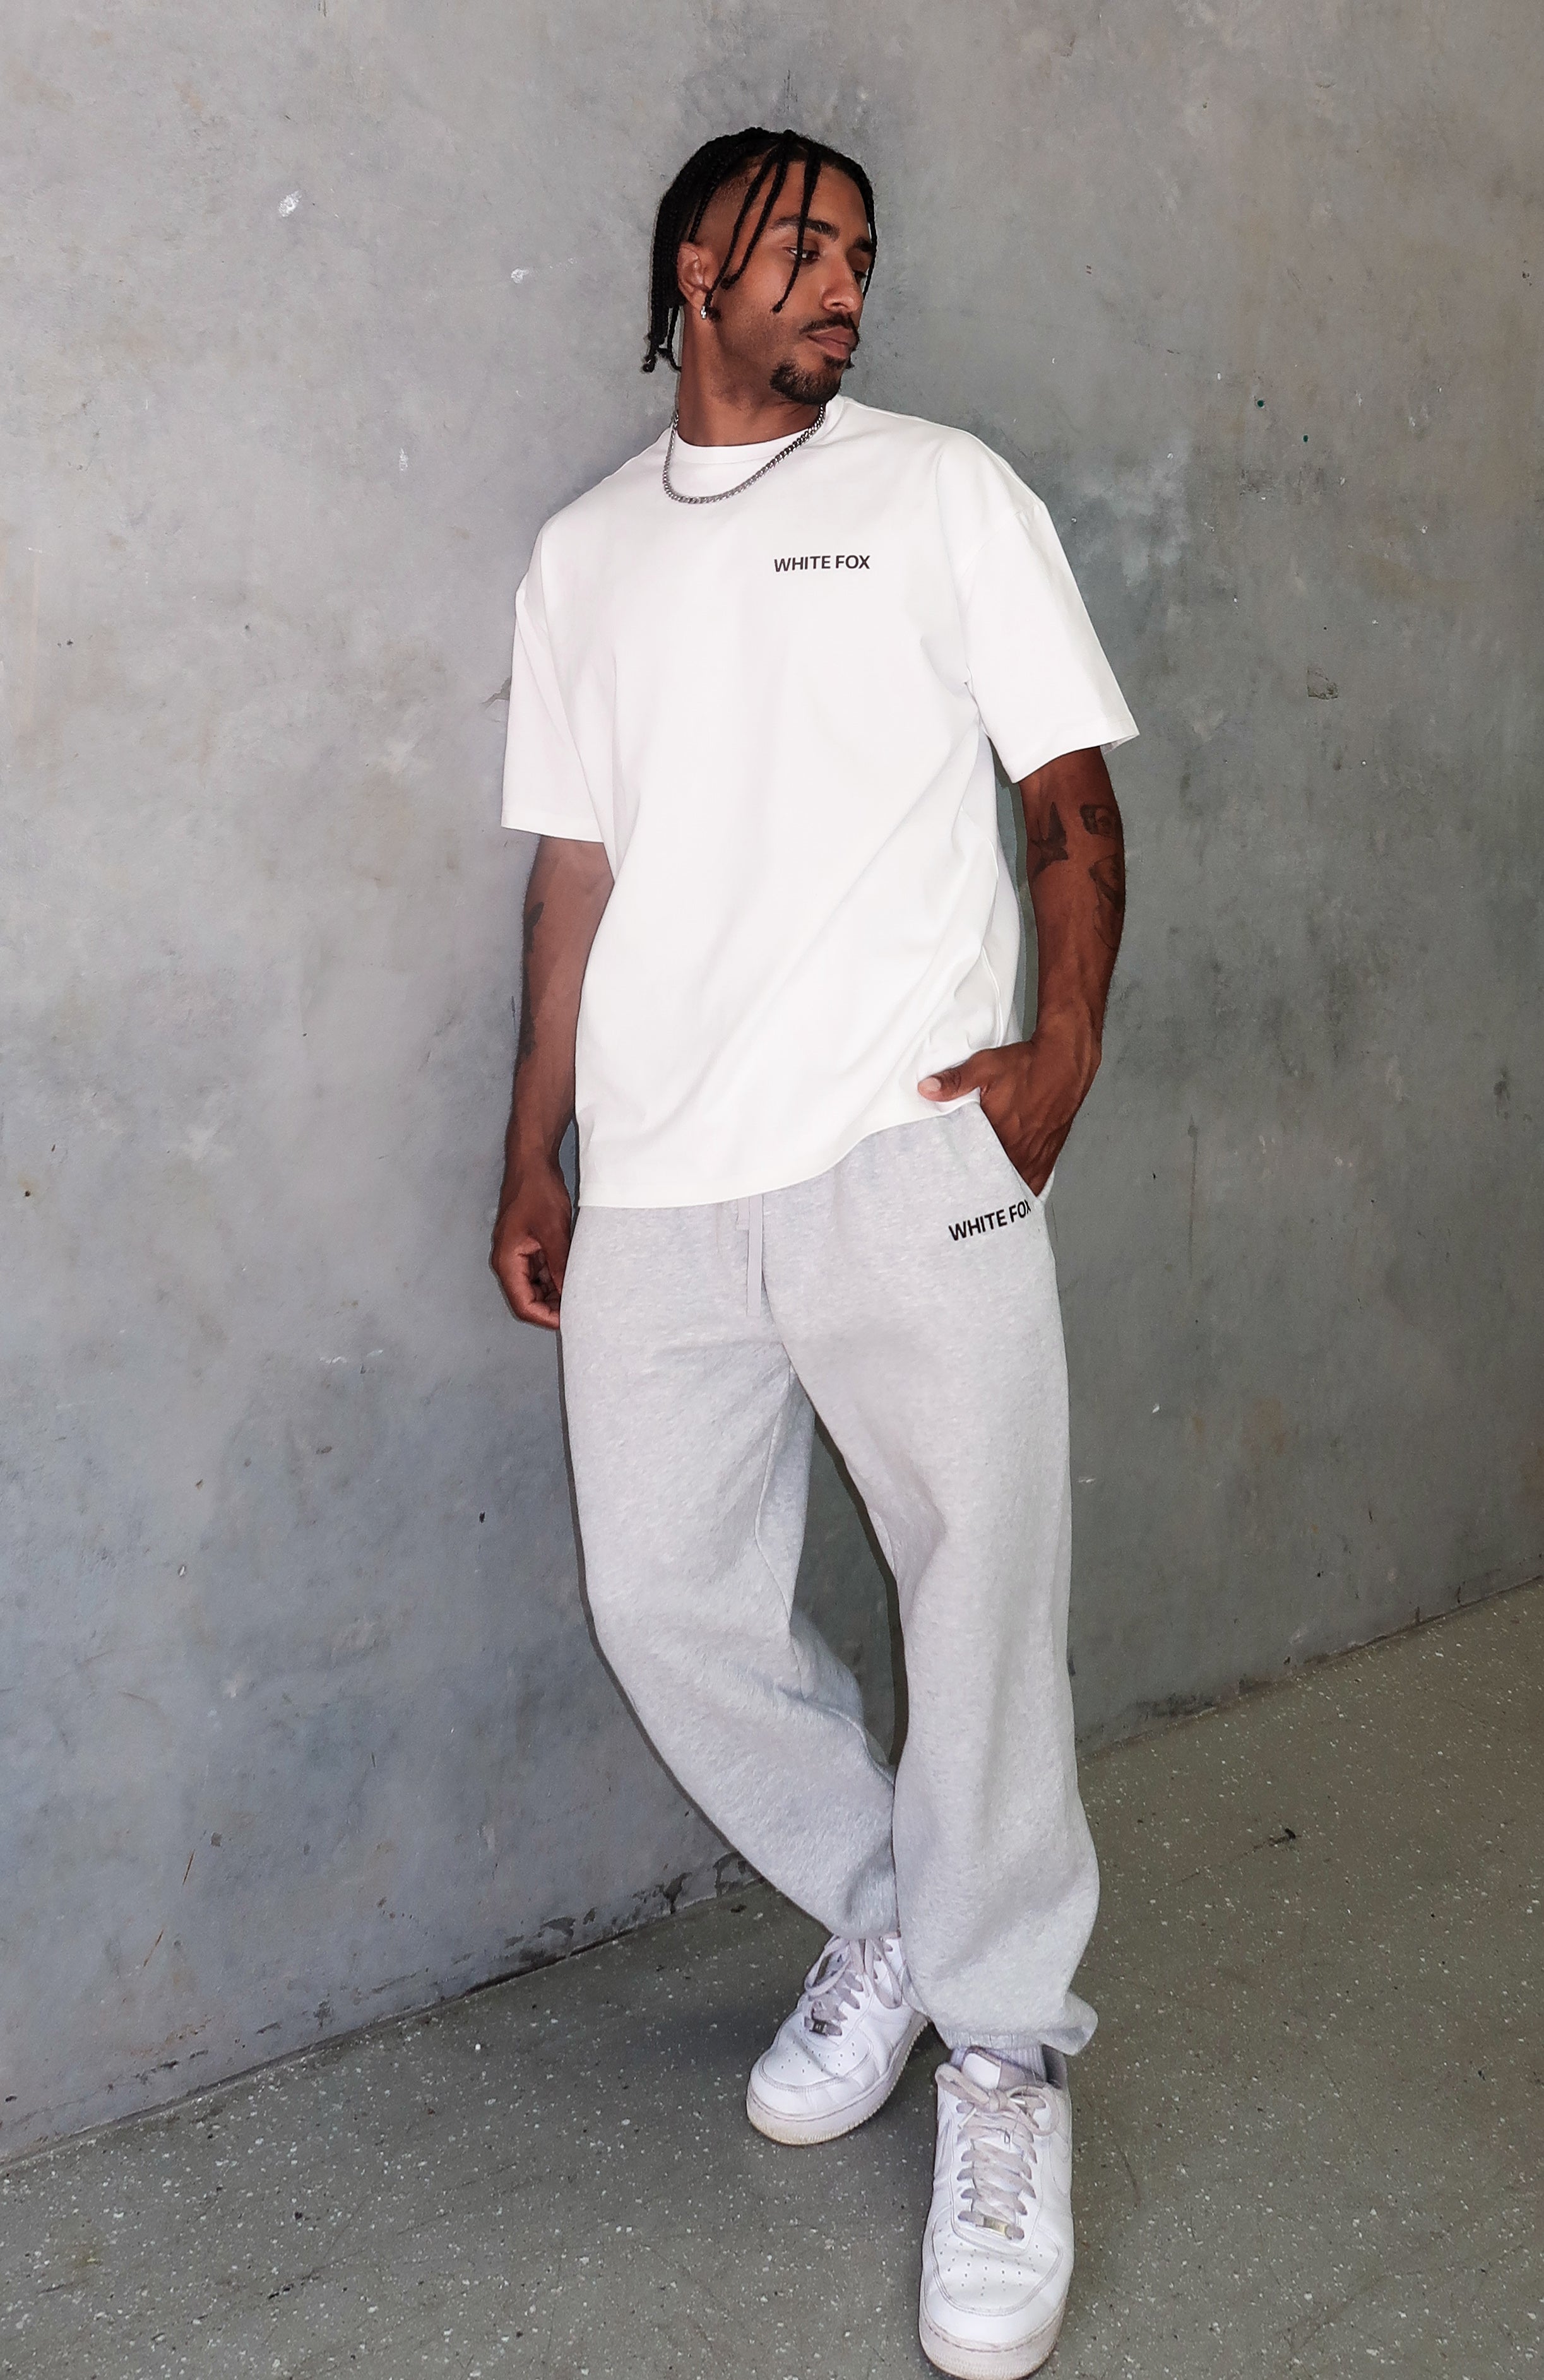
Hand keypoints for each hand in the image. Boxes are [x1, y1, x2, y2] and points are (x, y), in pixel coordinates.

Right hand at [491, 1159, 572, 1329]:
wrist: (533, 1163)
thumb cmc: (537, 1191)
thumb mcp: (554, 1232)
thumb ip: (560, 1266)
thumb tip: (571, 1295)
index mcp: (507, 1261)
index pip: (523, 1304)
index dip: (546, 1317)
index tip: (570, 1320)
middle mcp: (509, 1261)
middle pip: (528, 1299)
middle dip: (553, 1307)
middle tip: (581, 1308)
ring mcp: (519, 1254)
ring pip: (537, 1286)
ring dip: (557, 1292)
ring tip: (582, 1292)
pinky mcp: (530, 1246)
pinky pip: (542, 1271)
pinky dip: (557, 1276)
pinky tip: (576, 1275)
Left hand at [919, 1012, 1100, 1194]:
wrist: (1065, 1062)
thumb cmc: (1029, 1066)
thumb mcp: (986, 1067)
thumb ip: (955, 1081)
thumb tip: (928, 1089)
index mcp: (1002, 1134)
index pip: (976, 1169)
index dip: (962, 1178)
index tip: (951, 1186)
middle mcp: (1021, 1150)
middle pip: (996, 1182)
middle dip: (980, 1188)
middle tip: (964, 1196)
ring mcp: (1037, 1154)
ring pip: (1016, 1184)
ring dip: (1002, 1190)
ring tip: (986, 1199)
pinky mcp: (1049, 1153)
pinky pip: (1036, 1181)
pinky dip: (1024, 1188)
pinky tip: (1015, 1195)